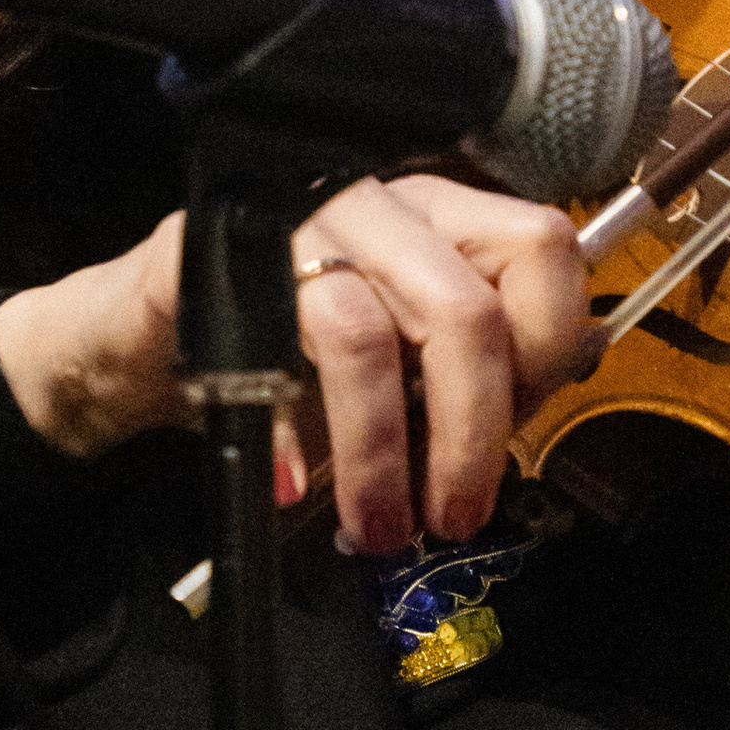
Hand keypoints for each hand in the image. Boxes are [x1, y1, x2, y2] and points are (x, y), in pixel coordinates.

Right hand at [0, 176, 600, 553]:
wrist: (147, 336)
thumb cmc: (288, 346)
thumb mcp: (406, 356)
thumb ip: (487, 357)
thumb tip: (581, 357)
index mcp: (444, 217)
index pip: (542, 251)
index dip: (544, 352)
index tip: (512, 433)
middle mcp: (383, 204)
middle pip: (465, 307)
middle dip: (470, 434)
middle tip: (454, 512)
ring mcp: (296, 223)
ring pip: (366, 334)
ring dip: (379, 453)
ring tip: (377, 525)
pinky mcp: (217, 259)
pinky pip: (266, 354)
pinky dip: (290, 438)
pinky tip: (297, 482)